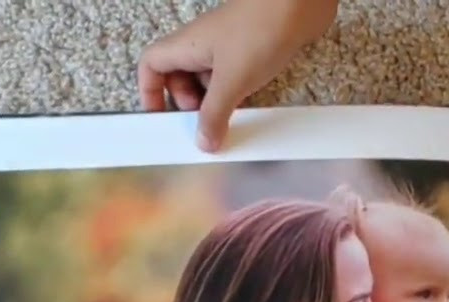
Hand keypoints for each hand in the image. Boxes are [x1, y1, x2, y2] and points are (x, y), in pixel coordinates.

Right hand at [137, 0, 338, 151]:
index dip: (150, 92)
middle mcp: (201, 44)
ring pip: (208, 78)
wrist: (298, 5)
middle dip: (187, 103)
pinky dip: (235, 94)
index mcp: (185, 46)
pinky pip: (233, 77)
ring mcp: (226, 46)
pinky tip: (248, 107)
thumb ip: (215, 115)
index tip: (159, 118)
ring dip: (214, 101)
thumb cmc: (260, 31)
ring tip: (227, 119)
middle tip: (201, 122)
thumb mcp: (231, 82)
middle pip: (179, 76)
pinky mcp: (251, 50)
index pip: (151, 66)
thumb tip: (204, 141)